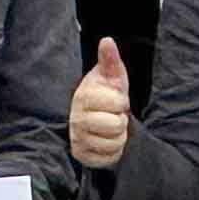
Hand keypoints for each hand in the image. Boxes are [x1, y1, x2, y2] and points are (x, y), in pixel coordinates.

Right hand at [68, 39, 132, 167]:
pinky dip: (113, 151)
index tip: (115, 99)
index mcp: (83, 96)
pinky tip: (106, 140)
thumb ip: (110, 60)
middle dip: (121, 120)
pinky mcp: (82, 155)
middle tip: (112, 115)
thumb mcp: (112, 76)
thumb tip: (107, 41)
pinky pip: (108, 158)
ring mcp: (77, 138)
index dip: (122, 102)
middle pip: (116, 126)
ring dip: (118, 136)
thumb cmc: (106, 94)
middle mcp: (76, 119)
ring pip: (114, 143)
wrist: (96, 117)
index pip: (117, 103)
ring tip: (109, 127)